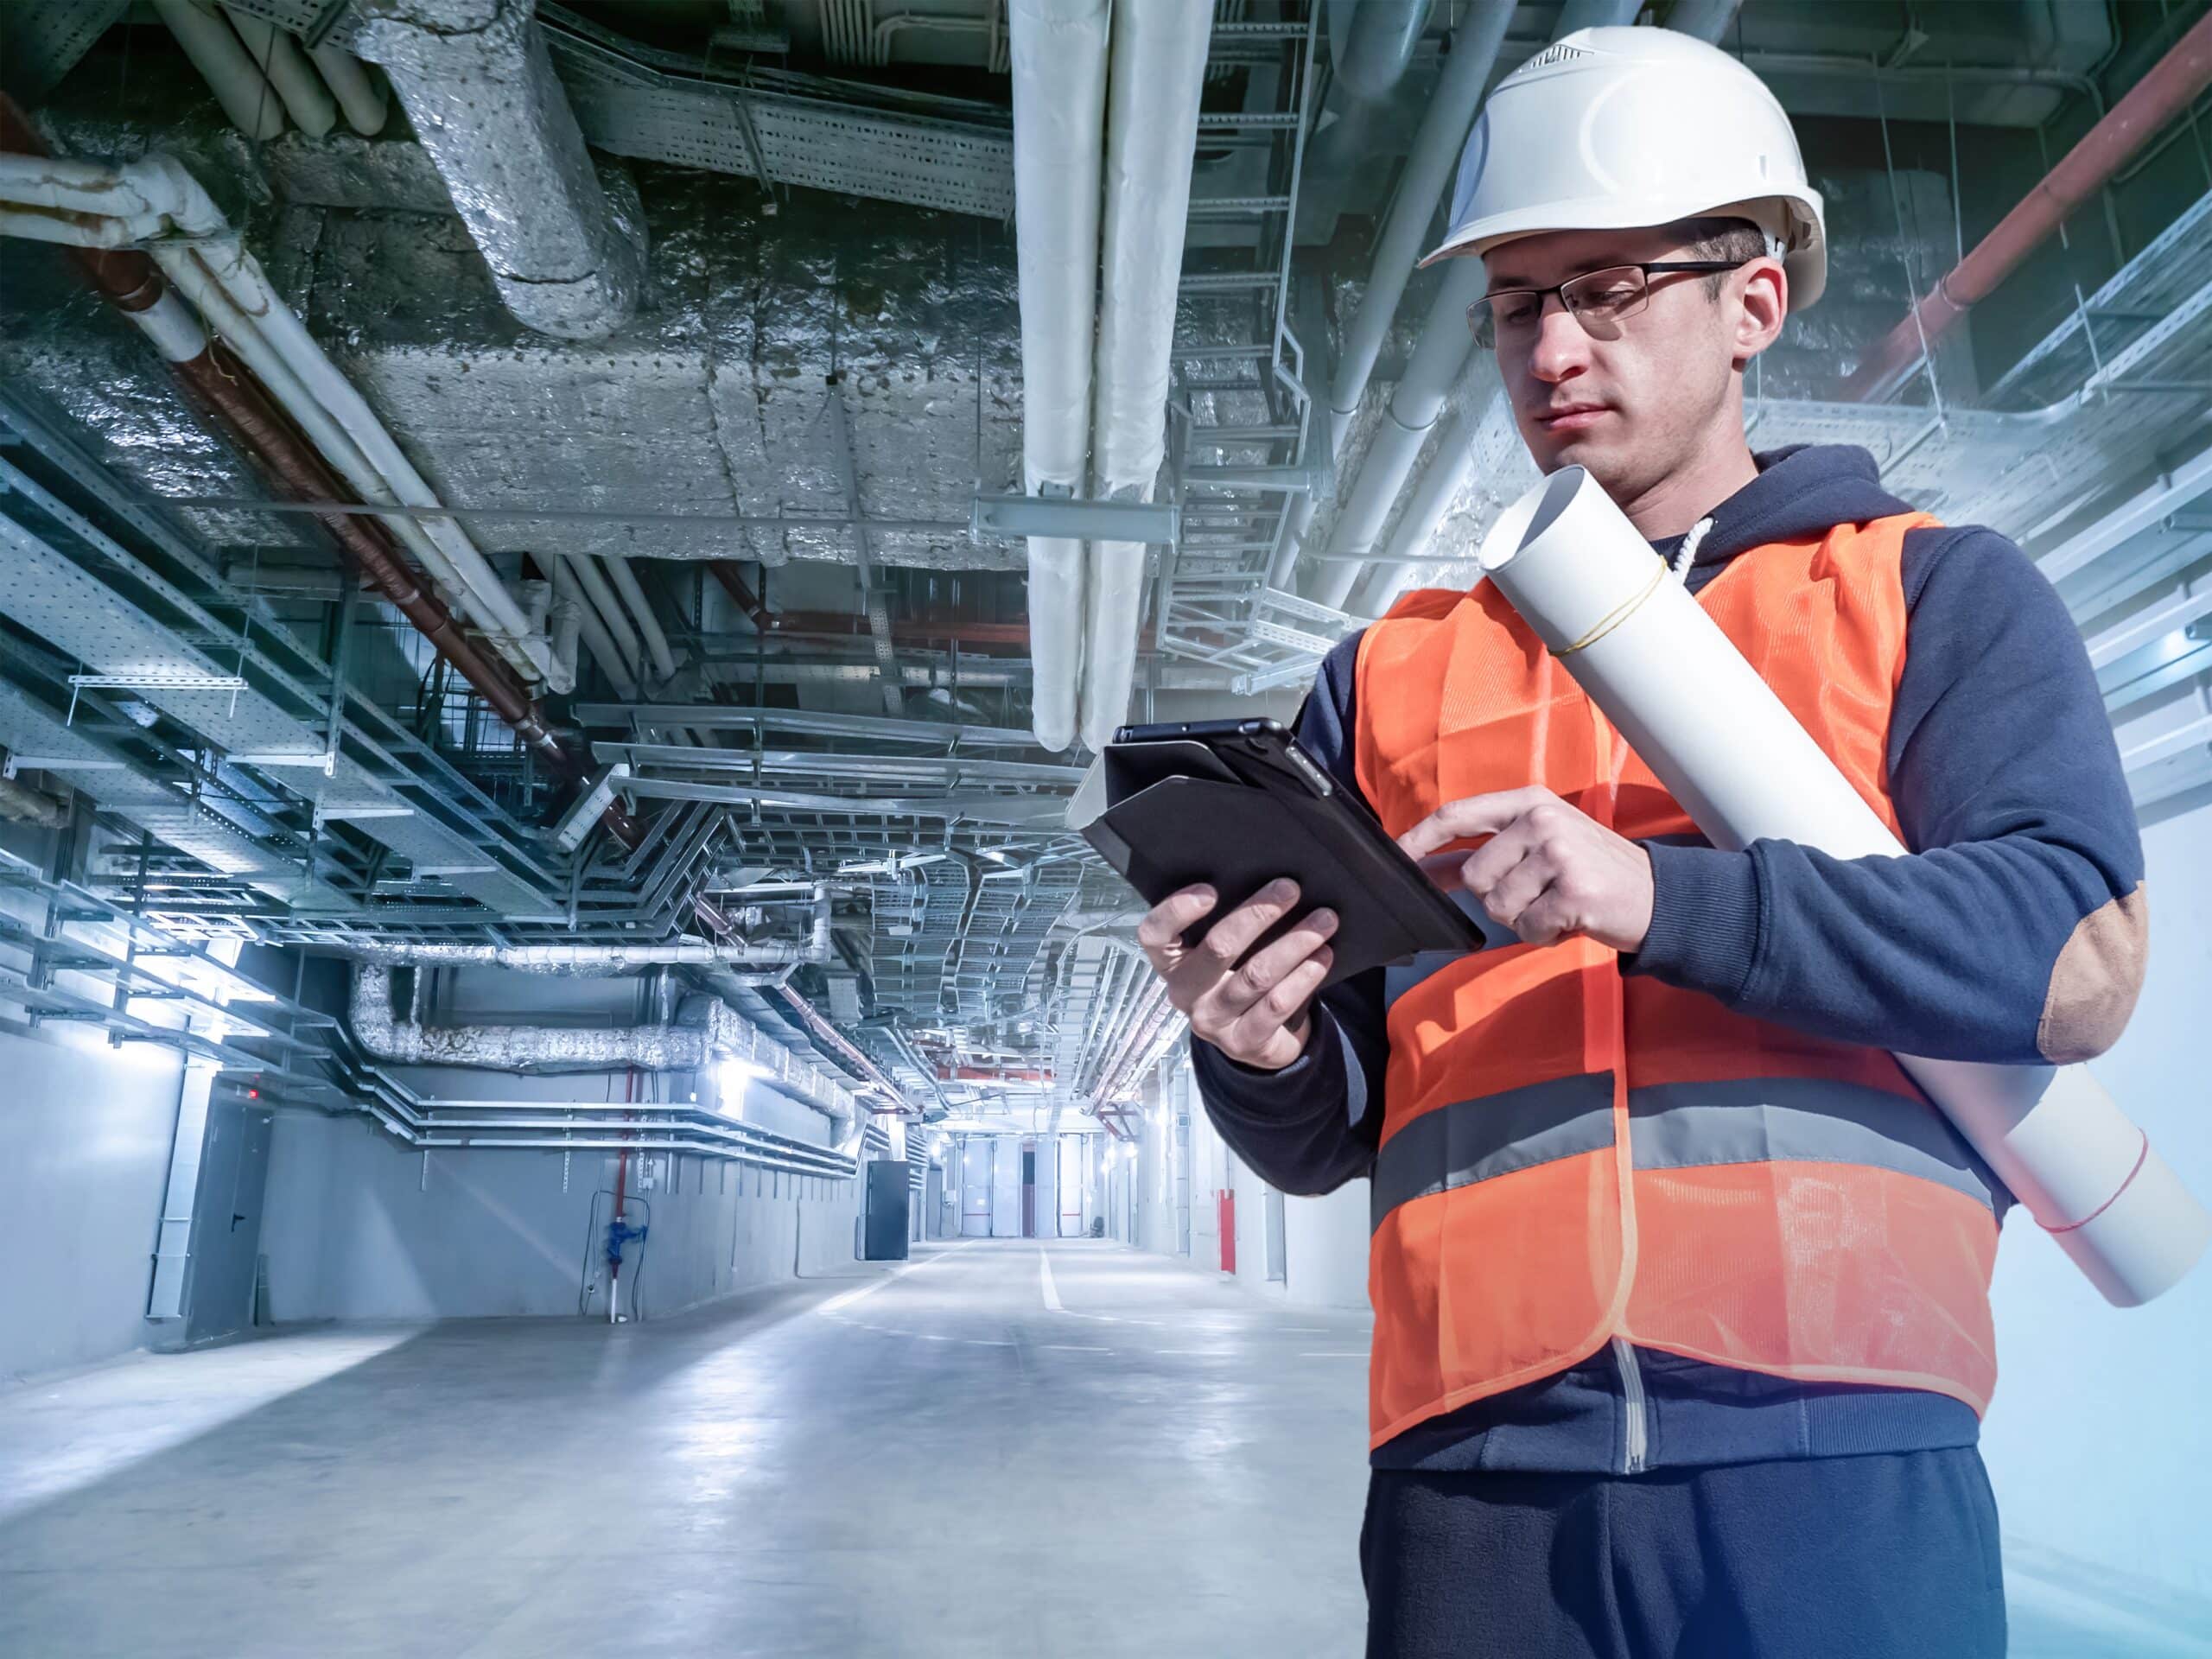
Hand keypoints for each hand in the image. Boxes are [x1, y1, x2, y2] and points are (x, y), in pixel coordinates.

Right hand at [1135, 878, 1337, 1071]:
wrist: (1254, 1039)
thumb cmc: (1236, 976)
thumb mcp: (1221, 954)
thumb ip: (1228, 925)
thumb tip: (1268, 884)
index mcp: (1171, 963)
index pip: (1155, 935)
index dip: (1176, 911)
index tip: (1210, 889)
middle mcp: (1185, 993)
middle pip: (1217, 948)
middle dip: (1258, 914)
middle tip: (1290, 889)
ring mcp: (1212, 1022)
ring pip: (1256, 975)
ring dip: (1294, 943)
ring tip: (1323, 921)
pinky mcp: (1242, 1043)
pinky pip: (1276, 1005)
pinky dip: (1304, 976)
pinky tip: (1323, 956)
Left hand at [1398, 787, 1653, 951]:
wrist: (1657, 896)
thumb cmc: (1588, 872)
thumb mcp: (1538, 845)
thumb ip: (1483, 851)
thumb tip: (1421, 866)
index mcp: (1529, 801)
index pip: (1458, 814)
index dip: (1421, 838)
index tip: (1396, 857)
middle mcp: (1542, 820)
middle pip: (1473, 876)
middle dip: (1498, 897)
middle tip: (1538, 894)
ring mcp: (1560, 853)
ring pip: (1498, 906)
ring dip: (1523, 919)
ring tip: (1557, 905)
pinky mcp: (1574, 891)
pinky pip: (1529, 928)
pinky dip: (1545, 935)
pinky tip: (1572, 920)